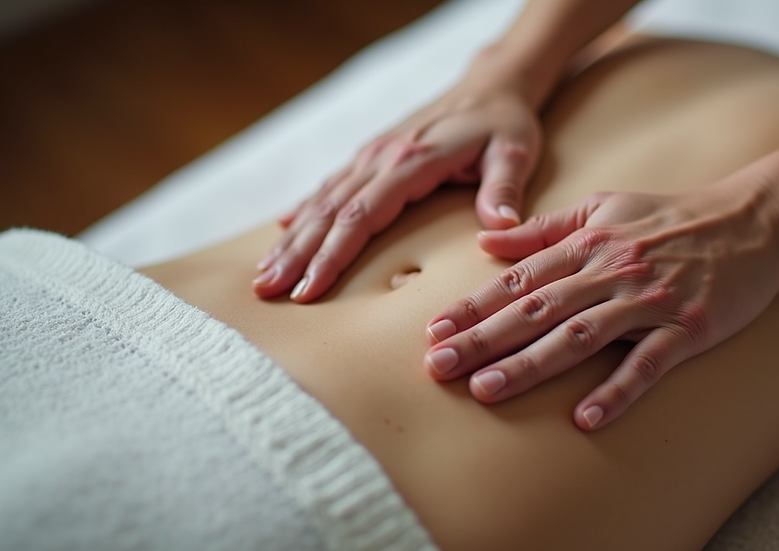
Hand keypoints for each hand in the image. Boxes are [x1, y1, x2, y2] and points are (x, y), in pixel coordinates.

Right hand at [253, 73, 541, 301]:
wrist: (492, 86)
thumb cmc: (504, 124)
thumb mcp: (514, 152)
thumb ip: (504, 189)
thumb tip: (501, 228)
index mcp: (412, 160)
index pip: (362, 215)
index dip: (332, 255)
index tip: (309, 289)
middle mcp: (382, 157)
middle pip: (330, 211)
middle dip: (297, 254)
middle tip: (266, 291)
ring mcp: (372, 155)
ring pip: (323, 200)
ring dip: (292, 238)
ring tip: (264, 274)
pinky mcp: (372, 156)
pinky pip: (331, 184)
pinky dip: (303, 208)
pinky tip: (281, 229)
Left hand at [423, 182, 778, 429]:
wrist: (754, 220)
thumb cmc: (671, 216)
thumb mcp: (603, 208)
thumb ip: (544, 228)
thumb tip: (486, 239)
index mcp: (587, 244)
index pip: (519, 278)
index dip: (474, 306)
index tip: (434, 331)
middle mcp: (611, 271)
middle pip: (537, 308)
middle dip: (483, 339)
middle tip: (438, 366)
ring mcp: (649, 301)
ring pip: (579, 336)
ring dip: (531, 364)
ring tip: (487, 389)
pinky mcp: (688, 328)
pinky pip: (648, 363)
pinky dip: (618, 391)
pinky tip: (585, 418)